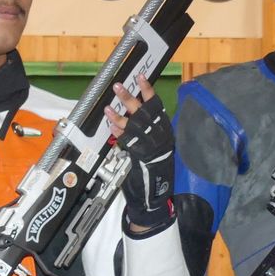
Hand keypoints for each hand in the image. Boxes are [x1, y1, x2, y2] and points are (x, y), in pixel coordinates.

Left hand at [105, 75, 173, 229]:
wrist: (153, 198)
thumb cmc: (151, 172)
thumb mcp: (151, 148)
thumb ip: (143, 132)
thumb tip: (129, 114)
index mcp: (165, 132)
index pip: (158, 107)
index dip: (149, 91)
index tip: (141, 77)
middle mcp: (162, 138)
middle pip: (146, 113)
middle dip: (131, 98)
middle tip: (118, 86)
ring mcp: (153, 148)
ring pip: (136, 126)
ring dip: (120, 114)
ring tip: (108, 106)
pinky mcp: (142, 158)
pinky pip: (129, 141)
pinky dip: (120, 132)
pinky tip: (111, 124)